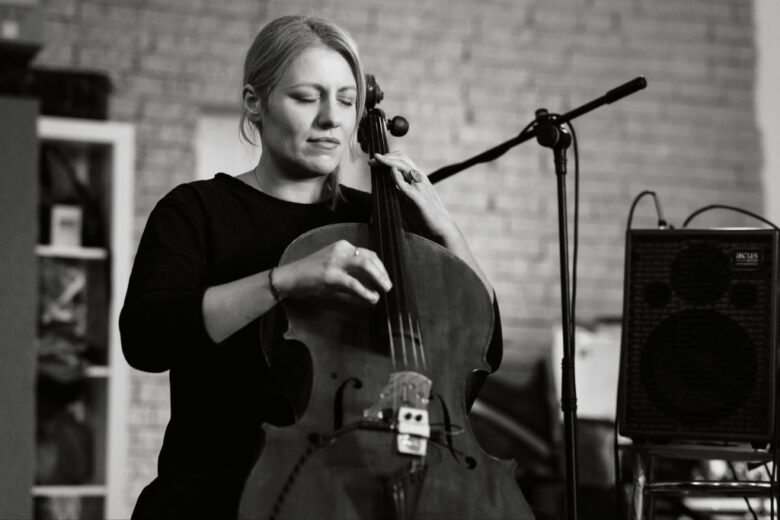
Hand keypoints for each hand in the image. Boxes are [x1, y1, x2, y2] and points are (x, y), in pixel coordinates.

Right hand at [274, 240, 391, 304]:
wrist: (289, 277)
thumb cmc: (310, 274)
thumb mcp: (333, 269)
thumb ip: (350, 274)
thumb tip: (369, 286)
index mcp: (342, 246)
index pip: (368, 253)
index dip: (380, 266)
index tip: (385, 278)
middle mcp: (341, 250)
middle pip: (370, 258)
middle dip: (383, 272)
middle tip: (388, 285)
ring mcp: (336, 261)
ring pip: (365, 265)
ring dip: (379, 278)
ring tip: (384, 290)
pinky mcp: (331, 275)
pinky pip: (354, 283)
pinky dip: (366, 291)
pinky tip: (372, 298)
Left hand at [371, 151, 456, 240]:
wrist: (440, 226)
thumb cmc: (423, 214)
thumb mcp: (407, 200)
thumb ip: (396, 191)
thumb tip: (381, 187)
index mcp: (416, 177)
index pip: (401, 159)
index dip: (387, 157)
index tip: (374, 160)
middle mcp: (419, 178)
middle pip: (402, 158)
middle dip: (384, 157)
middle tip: (371, 160)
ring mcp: (420, 186)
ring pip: (404, 166)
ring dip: (389, 162)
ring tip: (377, 162)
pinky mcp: (419, 198)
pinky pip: (406, 185)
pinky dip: (397, 178)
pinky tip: (391, 173)